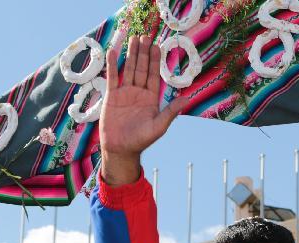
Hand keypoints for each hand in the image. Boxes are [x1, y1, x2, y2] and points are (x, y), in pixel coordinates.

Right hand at [100, 35, 187, 185]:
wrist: (120, 149)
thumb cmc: (141, 140)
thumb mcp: (159, 126)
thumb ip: (170, 112)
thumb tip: (186, 100)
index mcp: (151, 99)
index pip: (154, 76)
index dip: (155, 61)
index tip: (157, 46)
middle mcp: (139, 93)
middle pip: (142, 68)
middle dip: (144, 53)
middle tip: (146, 36)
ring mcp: (125, 93)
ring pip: (129, 69)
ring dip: (131, 55)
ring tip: (133, 39)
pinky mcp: (112, 96)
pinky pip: (113, 77)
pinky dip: (113, 65)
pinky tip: (113, 52)